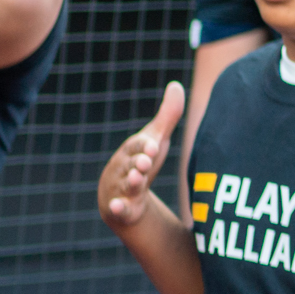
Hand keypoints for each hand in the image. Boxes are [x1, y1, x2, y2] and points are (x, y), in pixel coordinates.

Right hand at [98, 82, 185, 231]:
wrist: (119, 193)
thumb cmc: (140, 161)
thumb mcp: (155, 139)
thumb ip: (167, 116)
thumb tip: (176, 84)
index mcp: (133, 150)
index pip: (137, 145)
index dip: (144, 145)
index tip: (154, 144)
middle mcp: (124, 168)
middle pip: (130, 164)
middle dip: (138, 162)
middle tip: (145, 161)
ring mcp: (122, 188)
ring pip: (126, 185)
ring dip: (131, 182)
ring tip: (136, 178)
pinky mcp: (123, 209)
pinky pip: (120, 209)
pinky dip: (119, 208)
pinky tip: (121, 207)